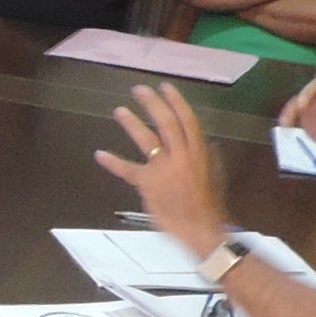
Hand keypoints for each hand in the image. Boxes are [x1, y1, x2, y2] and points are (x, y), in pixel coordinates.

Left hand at [93, 83, 231, 255]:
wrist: (202, 229)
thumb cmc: (209, 206)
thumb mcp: (215, 176)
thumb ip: (209, 157)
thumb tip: (208, 143)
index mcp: (199, 153)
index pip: (188, 120)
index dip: (176, 101)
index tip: (165, 87)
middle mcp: (182, 157)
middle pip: (166, 123)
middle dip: (152, 104)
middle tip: (138, 91)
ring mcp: (164, 170)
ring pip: (147, 140)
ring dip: (132, 123)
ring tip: (120, 111)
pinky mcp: (149, 185)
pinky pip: (127, 170)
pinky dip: (112, 162)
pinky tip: (100, 154)